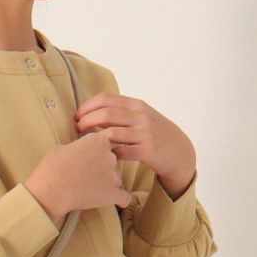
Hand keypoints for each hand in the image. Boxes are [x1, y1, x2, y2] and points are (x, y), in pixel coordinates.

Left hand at [74, 90, 196, 199]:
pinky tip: (104, 157)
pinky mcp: (148, 151)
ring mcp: (145, 133)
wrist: (180, 152)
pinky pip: (122, 152)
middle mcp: (141, 116)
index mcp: (136, 105)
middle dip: (86, 121)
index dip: (87, 106)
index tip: (77, 116)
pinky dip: (109, 154)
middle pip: (106, 114)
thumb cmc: (155, 134)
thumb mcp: (141, 117)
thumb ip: (121, 113)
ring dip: (94, 139)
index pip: (106, 98)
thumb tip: (92, 112)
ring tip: (86, 144)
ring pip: (112, 133)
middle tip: (77, 129)